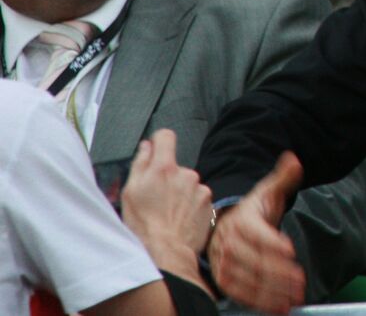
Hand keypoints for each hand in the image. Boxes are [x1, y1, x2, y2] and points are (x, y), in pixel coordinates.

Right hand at [120, 130, 212, 292]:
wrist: (166, 253)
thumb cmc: (143, 227)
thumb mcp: (130, 193)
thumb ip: (140, 164)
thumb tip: (147, 146)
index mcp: (164, 168)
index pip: (166, 137)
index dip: (159, 142)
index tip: (155, 150)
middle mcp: (186, 173)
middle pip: (176, 167)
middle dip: (167, 178)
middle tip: (156, 200)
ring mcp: (200, 188)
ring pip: (187, 184)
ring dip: (180, 194)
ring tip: (167, 214)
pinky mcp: (209, 202)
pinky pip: (198, 198)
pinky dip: (190, 205)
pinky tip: (180, 219)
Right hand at [207, 152, 306, 314]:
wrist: (228, 223)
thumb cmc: (253, 210)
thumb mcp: (268, 191)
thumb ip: (284, 177)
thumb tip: (295, 160)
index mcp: (242, 220)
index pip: (257, 233)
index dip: (273, 242)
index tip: (290, 251)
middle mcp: (229, 242)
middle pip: (254, 261)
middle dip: (278, 274)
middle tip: (299, 282)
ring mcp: (223, 262)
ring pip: (247, 280)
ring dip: (270, 292)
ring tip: (292, 298)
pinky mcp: (222, 278)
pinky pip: (238, 293)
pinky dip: (257, 302)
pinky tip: (276, 307)